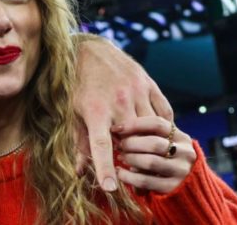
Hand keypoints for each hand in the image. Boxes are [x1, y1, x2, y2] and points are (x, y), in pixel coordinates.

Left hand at [73, 36, 173, 191]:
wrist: (90, 50)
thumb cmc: (78, 85)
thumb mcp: (72, 112)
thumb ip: (79, 143)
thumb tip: (80, 172)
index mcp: (95, 110)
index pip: (101, 146)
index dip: (105, 168)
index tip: (110, 188)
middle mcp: (118, 101)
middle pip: (133, 140)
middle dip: (132, 155)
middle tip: (127, 159)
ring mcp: (137, 91)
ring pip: (152, 128)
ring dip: (148, 141)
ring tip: (141, 146)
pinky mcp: (150, 84)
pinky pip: (164, 113)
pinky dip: (162, 126)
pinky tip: (154, 131)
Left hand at [112, 116, 195, 193]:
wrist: (184, 186)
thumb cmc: (164, 157)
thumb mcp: (163, 142)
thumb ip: (147, 134)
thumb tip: (118, 129)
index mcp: (181, 137)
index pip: (157, 124)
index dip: (134, 124)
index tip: (116, 128)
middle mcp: (185, 153)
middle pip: (154, 143)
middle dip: (131, 143)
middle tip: (119, 145)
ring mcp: (180, 171)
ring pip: (150, 162)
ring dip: (130, 158)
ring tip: (120, 157)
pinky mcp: (172, 187)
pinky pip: (145, 181)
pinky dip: (128, 176)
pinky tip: (120, 172)